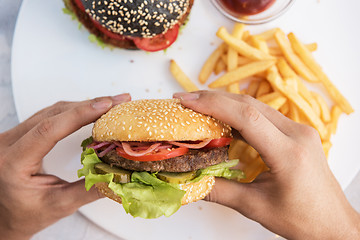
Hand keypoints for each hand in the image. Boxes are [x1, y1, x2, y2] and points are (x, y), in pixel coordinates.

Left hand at [0, 93, 130, 239]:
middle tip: (117, 102)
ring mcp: (12, 136)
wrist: (6, 215)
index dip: (79, 114)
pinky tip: (89, 110)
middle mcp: (7, 144)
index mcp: (13, 163)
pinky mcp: (20, 133)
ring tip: (110, 105)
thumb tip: (120, 175)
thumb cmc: (26, 214)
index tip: (105, 105)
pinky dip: (72, 111)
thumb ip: (90, 189)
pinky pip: (48, 115)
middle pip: (53, 114)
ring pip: (51, 111)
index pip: (48, 130)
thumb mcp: (60, 205)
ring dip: (83, 106)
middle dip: (88, 106)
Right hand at [174, 91, 359, 238]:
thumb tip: (189, 182)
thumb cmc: (301, 219)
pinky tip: (222, 118)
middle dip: (213, 98)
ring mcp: (299, 130)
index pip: (246, 116)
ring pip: (256, 106)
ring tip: (198, 106)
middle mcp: (297, 134)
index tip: (187, 102)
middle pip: (249, 104)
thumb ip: (219, 191)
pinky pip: (264, 115)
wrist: (333, 224)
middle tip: (185, 101)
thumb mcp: (255, 207)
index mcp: (288, 153)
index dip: (213, 105)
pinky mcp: (296, 133)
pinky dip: (239, 113)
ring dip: (225, 103)